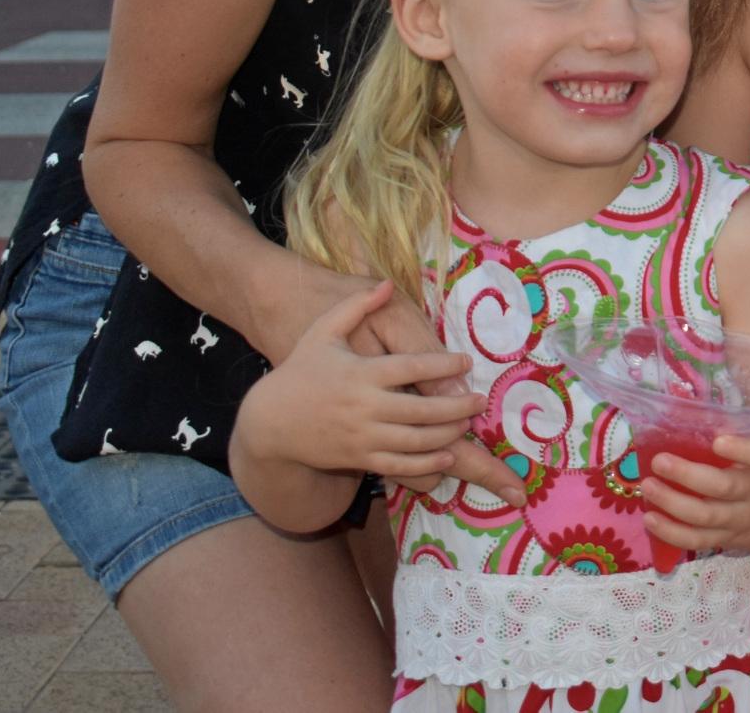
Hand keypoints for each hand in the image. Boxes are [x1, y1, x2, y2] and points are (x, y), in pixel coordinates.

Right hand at [234, 279, 502, 492]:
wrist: (270, 422)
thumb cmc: (301, 371)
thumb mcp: (323, 333)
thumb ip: (356, 306)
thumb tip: (386, 284)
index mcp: (361, 373)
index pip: (411, 367)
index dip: (443, 365)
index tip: (466, 362)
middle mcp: (364, 406)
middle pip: (422, 409)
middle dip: (456, 406)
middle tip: (479, 400)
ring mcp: (362, 436)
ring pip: (415, 441)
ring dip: (447, 434)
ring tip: (467, 423)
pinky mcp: (358, 459)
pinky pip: (398, 466)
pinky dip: (426, 463)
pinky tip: (447, 454)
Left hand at [643, 433, 749, 558]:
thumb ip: (734, 439)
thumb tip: (684, 417)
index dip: (740, 449)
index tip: (717, 440)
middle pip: (724, 487)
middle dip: (688, 475)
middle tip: (659, 461)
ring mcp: (738, 520)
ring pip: (705, 516)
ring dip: (672, 502)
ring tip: (648, 486)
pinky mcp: (723, 540)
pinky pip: (696, 541)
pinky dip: (670, 532)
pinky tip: (650, 519)